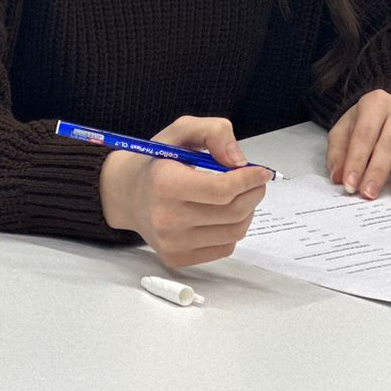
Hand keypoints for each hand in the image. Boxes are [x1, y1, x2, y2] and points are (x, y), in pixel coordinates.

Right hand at [98, 115, 272, 268]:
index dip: (248, 180)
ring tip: (240, 196)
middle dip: (253, 193)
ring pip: (233, 232)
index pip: (221, 190)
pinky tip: (224, 214)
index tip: (262, 172)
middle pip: (232, 212)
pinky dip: (233, 230)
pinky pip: (224, 248)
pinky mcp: (177, 259)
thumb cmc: (158, 162)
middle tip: (256, 182)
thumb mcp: (182, 131)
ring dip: (247, 211)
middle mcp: (166, 218)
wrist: (128, 194)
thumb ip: (214, 132)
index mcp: (166, 184)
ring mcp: (172, 243)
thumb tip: (238, 160)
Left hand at [326, 88, 390, 201]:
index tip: (350, 184)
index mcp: (376, 102)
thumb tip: (338, 177)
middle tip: (369, 194)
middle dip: (378, 170)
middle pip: (390, 143)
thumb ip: (338, 151)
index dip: (356, 160)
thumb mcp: (346, 129)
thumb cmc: (367, 123)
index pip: (364, 134)